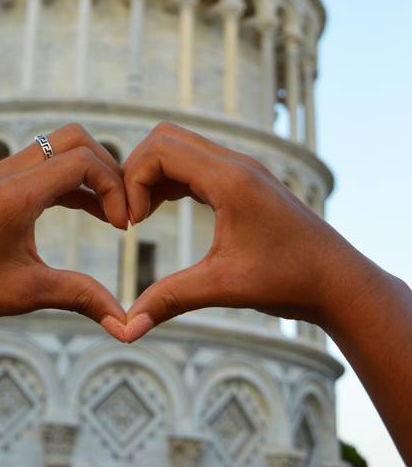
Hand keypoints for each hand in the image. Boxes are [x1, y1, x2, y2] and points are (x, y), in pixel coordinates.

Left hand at [0, 123, 129, 340]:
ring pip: (56, 148)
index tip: (122, 226)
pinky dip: (66, 179)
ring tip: (107, 214)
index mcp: (16, 194)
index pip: (83, 161)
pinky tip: (85, 209)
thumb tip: (126, 325)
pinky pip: (40, 165)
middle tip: (120, 210)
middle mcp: (6, 173)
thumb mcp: (28, 293)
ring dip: (87, 172)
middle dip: (106, 169)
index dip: (114, 188)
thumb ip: (82, 297)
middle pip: (74, 139)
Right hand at [121, 122, 372, 340]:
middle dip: (136, 172)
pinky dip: (170, 180)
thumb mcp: (223, 288)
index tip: (132, 224)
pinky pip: (194, 163)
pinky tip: (161, 210)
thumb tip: (128, 327)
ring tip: (142, 216)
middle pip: (164, 138)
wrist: (339, 281)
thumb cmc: (289, 280)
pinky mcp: (243, 181)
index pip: (160, 150)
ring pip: (179, 148)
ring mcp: (241, 169)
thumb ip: (170, 300)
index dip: (133, 182)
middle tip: (132, 216)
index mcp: (230, 180)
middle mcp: (236, 164)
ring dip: (152, 175)